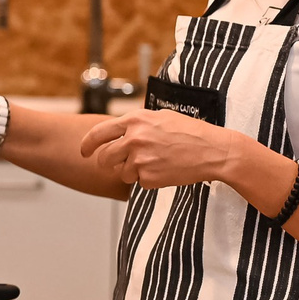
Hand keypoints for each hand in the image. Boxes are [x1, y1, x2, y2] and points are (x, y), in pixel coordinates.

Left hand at [80, 109, 250, 191]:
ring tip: (156, 162)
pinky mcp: (149, 177)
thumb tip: (116, 129)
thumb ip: (136, 123)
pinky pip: (139, 182)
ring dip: (133, 171)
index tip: (84, 152)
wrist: (214, 151)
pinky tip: (166, 169)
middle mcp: (134, 139)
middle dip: (109, 163)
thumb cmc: (191, 132)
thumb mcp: (161, 117)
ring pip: (122, 172)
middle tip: (120, 164)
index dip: (87, 145)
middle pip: (105, 158)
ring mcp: (140, 159)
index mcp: (134, 121)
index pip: (98, 134)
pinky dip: (149, 179)